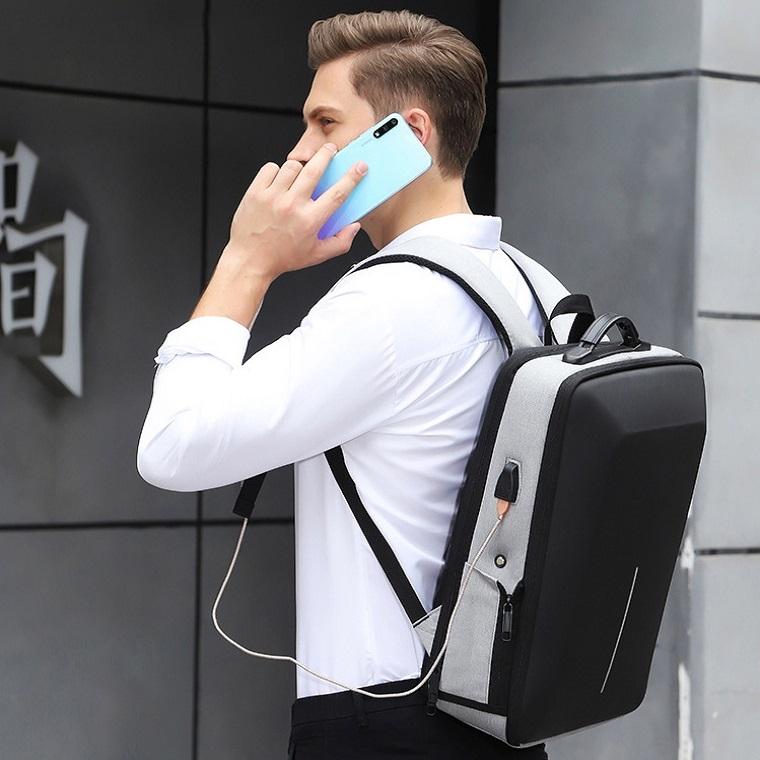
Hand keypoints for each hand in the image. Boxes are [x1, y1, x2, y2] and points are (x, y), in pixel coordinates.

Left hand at [225, 142, 367, 280]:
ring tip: (297, 177)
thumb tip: (354, 227)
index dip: (352, 177)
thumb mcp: (316, 255)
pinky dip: (276, 171)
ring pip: (292, 166)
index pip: (338, 193)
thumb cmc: (282, 258)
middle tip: (330, 149)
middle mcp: (292, 206)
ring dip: (298, 168)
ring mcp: (273, 197)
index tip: (360, 167)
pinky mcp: (256, 192)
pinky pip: (270, 168)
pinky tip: (278, 182)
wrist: (250, 260)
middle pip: (315, 169)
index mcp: (310, 221)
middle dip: (326, 154)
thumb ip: (340, 243)